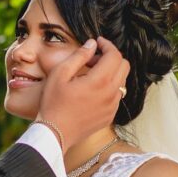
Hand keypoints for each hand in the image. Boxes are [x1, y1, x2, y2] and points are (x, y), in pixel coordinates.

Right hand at [38, 37, 129, 151]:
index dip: (107, 45)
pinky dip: (108, 88)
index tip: (98, 43)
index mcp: (99, 81)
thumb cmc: (53, 104)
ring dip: (110, 73)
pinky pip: (116, 96)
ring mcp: (112, 107)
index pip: (114, 55)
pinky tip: (91, 92)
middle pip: (124, 66)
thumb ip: (79, 56)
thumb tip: (92, 44)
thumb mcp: (60, 74)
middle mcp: (111, 94)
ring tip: (90, 76)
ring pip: (121, 81)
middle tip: (93, 60)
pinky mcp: (109, 116)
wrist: (54, 134)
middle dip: (111, 58)